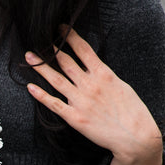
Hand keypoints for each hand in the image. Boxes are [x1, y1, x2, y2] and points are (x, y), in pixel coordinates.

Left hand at [25, 27, 162, 164]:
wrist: (135, 136)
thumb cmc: (132, 112)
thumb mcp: (122, 86)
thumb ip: (105, 77)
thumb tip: (94, 69)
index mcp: (104, 74)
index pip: (84, 50)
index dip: (70, 37)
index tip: (60, 28)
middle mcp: (90, 85)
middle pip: (66, 62)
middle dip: (52, 50)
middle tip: (39, 39)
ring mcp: (81, 101)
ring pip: (57, 80)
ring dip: (41, 67)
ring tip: (29, 57)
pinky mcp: (75, 118)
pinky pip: (54, 104)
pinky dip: (41, 95)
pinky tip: (30, 87)